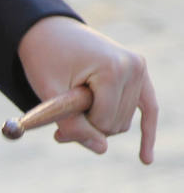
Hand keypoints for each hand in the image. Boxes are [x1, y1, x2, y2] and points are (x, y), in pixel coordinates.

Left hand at [18, 16, 157, 163]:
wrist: (48, 33)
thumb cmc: (44, 61)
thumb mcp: (50, 96)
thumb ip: (72, 124)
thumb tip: (102, 150)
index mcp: (113, 69)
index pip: (103, 121)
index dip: (77, 129)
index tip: (56, 128)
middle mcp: (133, 67)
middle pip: (114, 124)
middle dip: (87, 129)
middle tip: (60, 125)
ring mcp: (138, 68)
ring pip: (123, 123)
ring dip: (98, 125)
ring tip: (73, 111)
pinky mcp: (138, 72)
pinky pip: (148, 109)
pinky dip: (146, 133)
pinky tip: (146, 159)